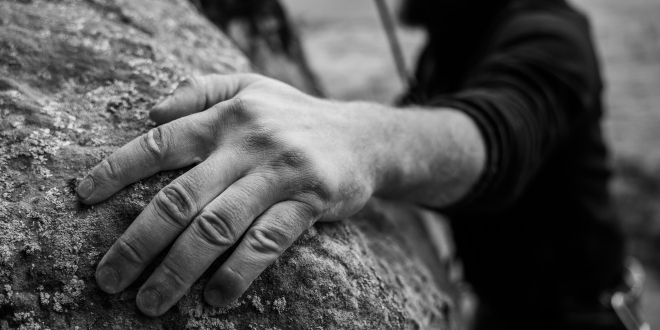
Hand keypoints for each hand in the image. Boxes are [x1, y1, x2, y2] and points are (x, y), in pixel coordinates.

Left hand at [77, 74, 380, 315]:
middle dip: (138, 243)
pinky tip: (215, 298)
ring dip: (179, 270)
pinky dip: (237, 273)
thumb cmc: (294, 117)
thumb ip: (200, 91)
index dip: (118, 170)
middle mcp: (249, 144)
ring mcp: (280, 174)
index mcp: (227, 117)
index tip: (84, 197)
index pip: (161, 143)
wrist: (363, 137)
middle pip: (180, 198)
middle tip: (108, 279)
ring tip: (151, 302)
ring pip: (217, 228)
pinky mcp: (310, 202)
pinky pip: (266, 243)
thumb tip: (150, 112)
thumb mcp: (249, 87)